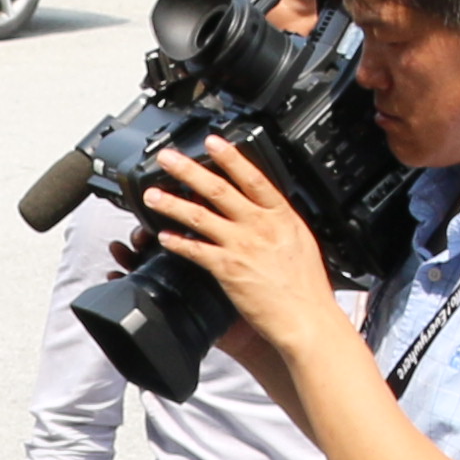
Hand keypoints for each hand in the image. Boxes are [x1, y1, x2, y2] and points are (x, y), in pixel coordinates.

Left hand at [132, 140, 340, 354]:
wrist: (306, 317)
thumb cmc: (306, 287)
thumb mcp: (301, 240)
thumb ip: (279, 221)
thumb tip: (266, 208)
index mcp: (281, 215)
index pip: (253, 177)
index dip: (230, 157)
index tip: (212, 141)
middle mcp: (260, 226)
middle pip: (219, 190)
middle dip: (189, 170)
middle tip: (167, 158)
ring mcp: (242, 246)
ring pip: (200, 217)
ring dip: (173, 204)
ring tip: (152, 195)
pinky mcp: (228, 269)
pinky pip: (196, 251)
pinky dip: (178, 243)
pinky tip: (163, 237)